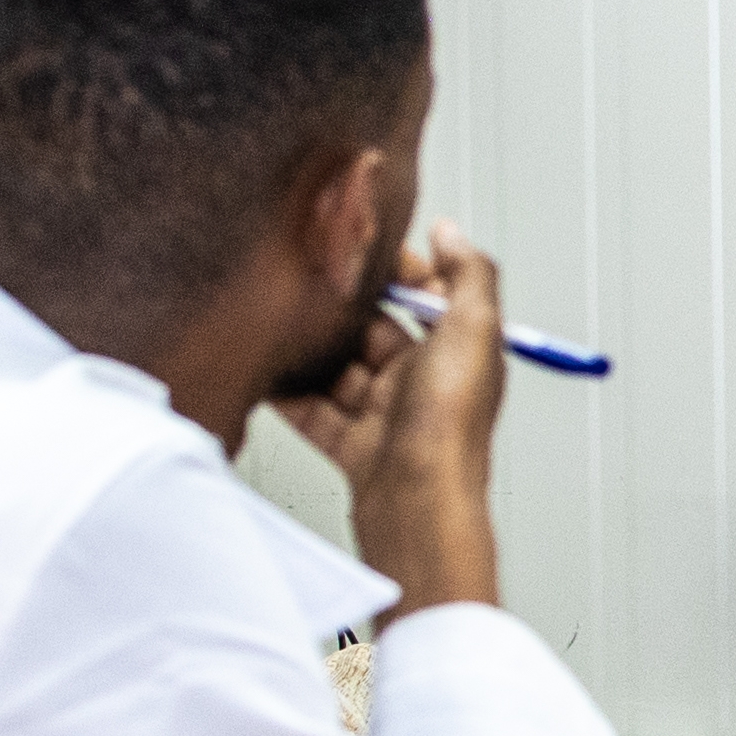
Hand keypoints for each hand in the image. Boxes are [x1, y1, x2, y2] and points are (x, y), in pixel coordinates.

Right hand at [277, 219, 505, 625]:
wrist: (418, 504)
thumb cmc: (451, 428)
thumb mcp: (474, 330)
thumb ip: (467, 274)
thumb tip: (450, 231)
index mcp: (458, 352)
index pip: (427, 297)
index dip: (397, 271)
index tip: (357, 248)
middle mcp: (424, 381)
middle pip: (375, 331)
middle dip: (340, 307)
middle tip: (302, 281)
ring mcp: (387, 414)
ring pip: (339, 369)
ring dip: (309, 348)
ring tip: (273, 319)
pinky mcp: (355, 446)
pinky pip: (314, 411)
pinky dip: (289, 393)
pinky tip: (262, 372)